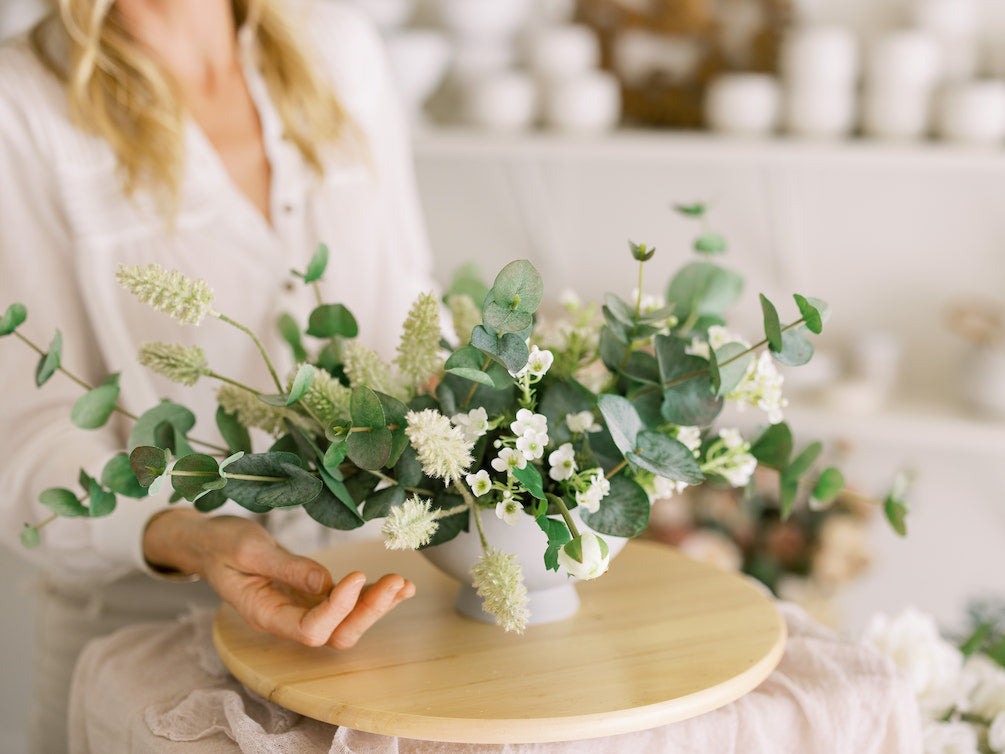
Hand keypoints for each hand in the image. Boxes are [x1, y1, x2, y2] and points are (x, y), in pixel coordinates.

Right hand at [142, 509, 414, 647]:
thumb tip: (324, 582)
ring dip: (377, 605)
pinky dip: (373, 594)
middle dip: (368, 611)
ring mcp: (303, 608)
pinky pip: (347, 603)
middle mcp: (288, 619)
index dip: (337, 609)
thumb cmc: (223, 545)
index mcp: (266, 614)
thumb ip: (287, 567)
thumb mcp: (249, 550)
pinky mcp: (314, 594)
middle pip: (335, 633)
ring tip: (403, 584)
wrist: (210, 544)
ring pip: (346, 622)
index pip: (309, 629)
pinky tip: (399, 585)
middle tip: (395, 582)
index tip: (354, 576)